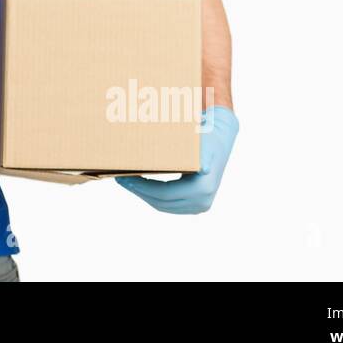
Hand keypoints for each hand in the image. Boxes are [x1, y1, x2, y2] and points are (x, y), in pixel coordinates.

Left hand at [115, 106, 238, 213]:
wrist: (220, 139)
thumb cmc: (206, 137)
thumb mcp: (201, 143)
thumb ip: (199, 156)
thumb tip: (202, 168)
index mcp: (203, 187)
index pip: (165, 194)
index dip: (142, 188)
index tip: (125, 177)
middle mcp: (203, 201)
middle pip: (162, 202)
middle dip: (139, 191)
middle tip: (121, 179)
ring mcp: (201, 205)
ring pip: (164, 206)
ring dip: (144, 195)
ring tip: (128, 182)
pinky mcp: (196, 205)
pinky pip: (170, 205)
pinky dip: (155, 197)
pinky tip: (141, 186)